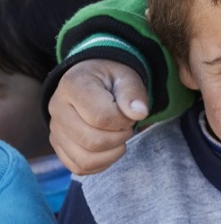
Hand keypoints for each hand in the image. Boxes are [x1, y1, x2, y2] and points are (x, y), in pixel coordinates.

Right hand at [47, 59, 147, 174]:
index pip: (101, 117)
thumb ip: (133, 94)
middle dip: (120, 137)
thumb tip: (140, 114)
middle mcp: (56, 109)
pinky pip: (79, 167)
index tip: (128, 111)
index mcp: (73, 86)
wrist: (93, 81)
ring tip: (118, 136)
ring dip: (112, 153)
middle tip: (126, 125)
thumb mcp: (126, 77)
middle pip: (93, 141)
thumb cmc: (111, 80)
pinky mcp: (58, 146)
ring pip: (85, 159)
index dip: (124, 119)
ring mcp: (55, 130)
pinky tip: (109, 148)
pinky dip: (101, 163)